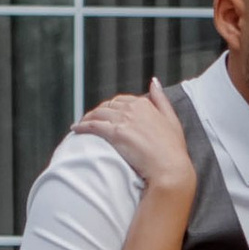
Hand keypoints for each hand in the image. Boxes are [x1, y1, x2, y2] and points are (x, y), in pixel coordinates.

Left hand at [78, 76, 192, 197]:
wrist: (170, 169)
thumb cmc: (173, 149)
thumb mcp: (171, 120)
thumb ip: (161, 99)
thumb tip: (153, 81)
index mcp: (145, 104)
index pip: (121, 100)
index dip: (111, 107)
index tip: (106, 115)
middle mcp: (132, 108)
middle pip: (107, 106)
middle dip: (97, 112)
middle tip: (90, 120)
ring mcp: (123, 120)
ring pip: (97, 114)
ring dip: (87, 118)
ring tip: (81, 125)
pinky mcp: (115, 133)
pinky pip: (92, 126)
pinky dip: (82, 126)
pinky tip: (75, 129)